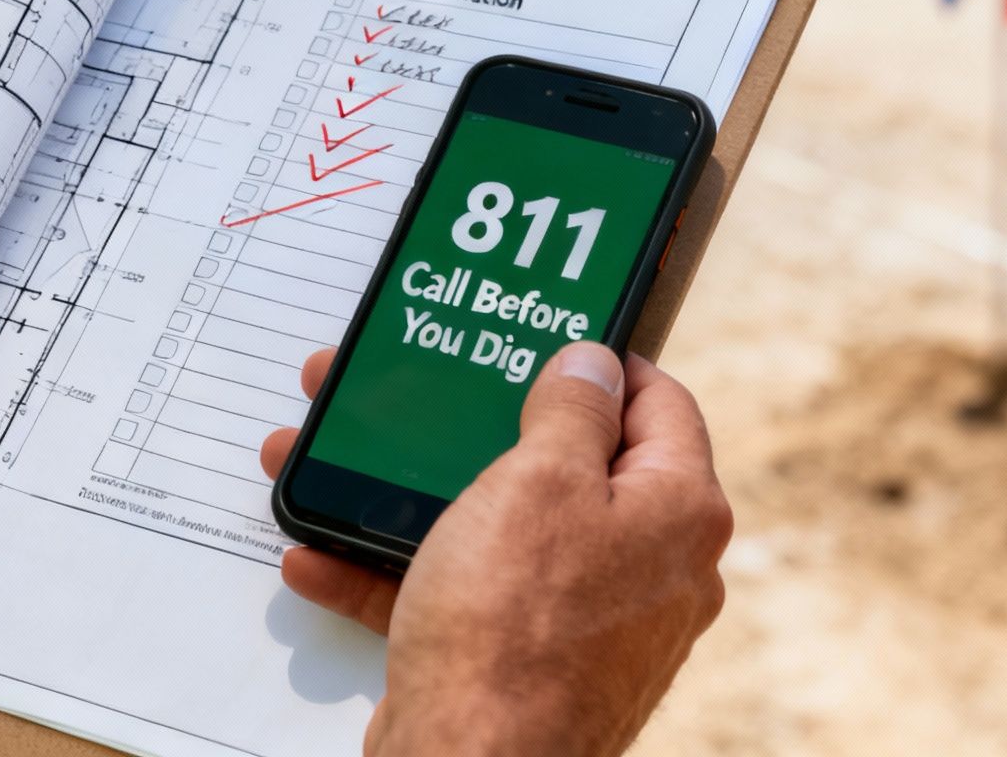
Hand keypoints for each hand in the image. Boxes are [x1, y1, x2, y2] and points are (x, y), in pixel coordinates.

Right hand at [260, 342, 731, 756]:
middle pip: (571, 466)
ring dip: (421, 497)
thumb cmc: (514, 631)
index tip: (544, 342)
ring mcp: (590, 623)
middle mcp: (651, 568)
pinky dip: (402, 572)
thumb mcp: (540, 481)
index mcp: (678, 511)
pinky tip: (328, 553)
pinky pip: (467, 596)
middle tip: (432, 398)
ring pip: (504, 532)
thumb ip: (572, 410)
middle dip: (481, 429)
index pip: (659, 403)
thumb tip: (593, 364)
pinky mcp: (529, 665)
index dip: (600, 363)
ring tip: (350, 464)